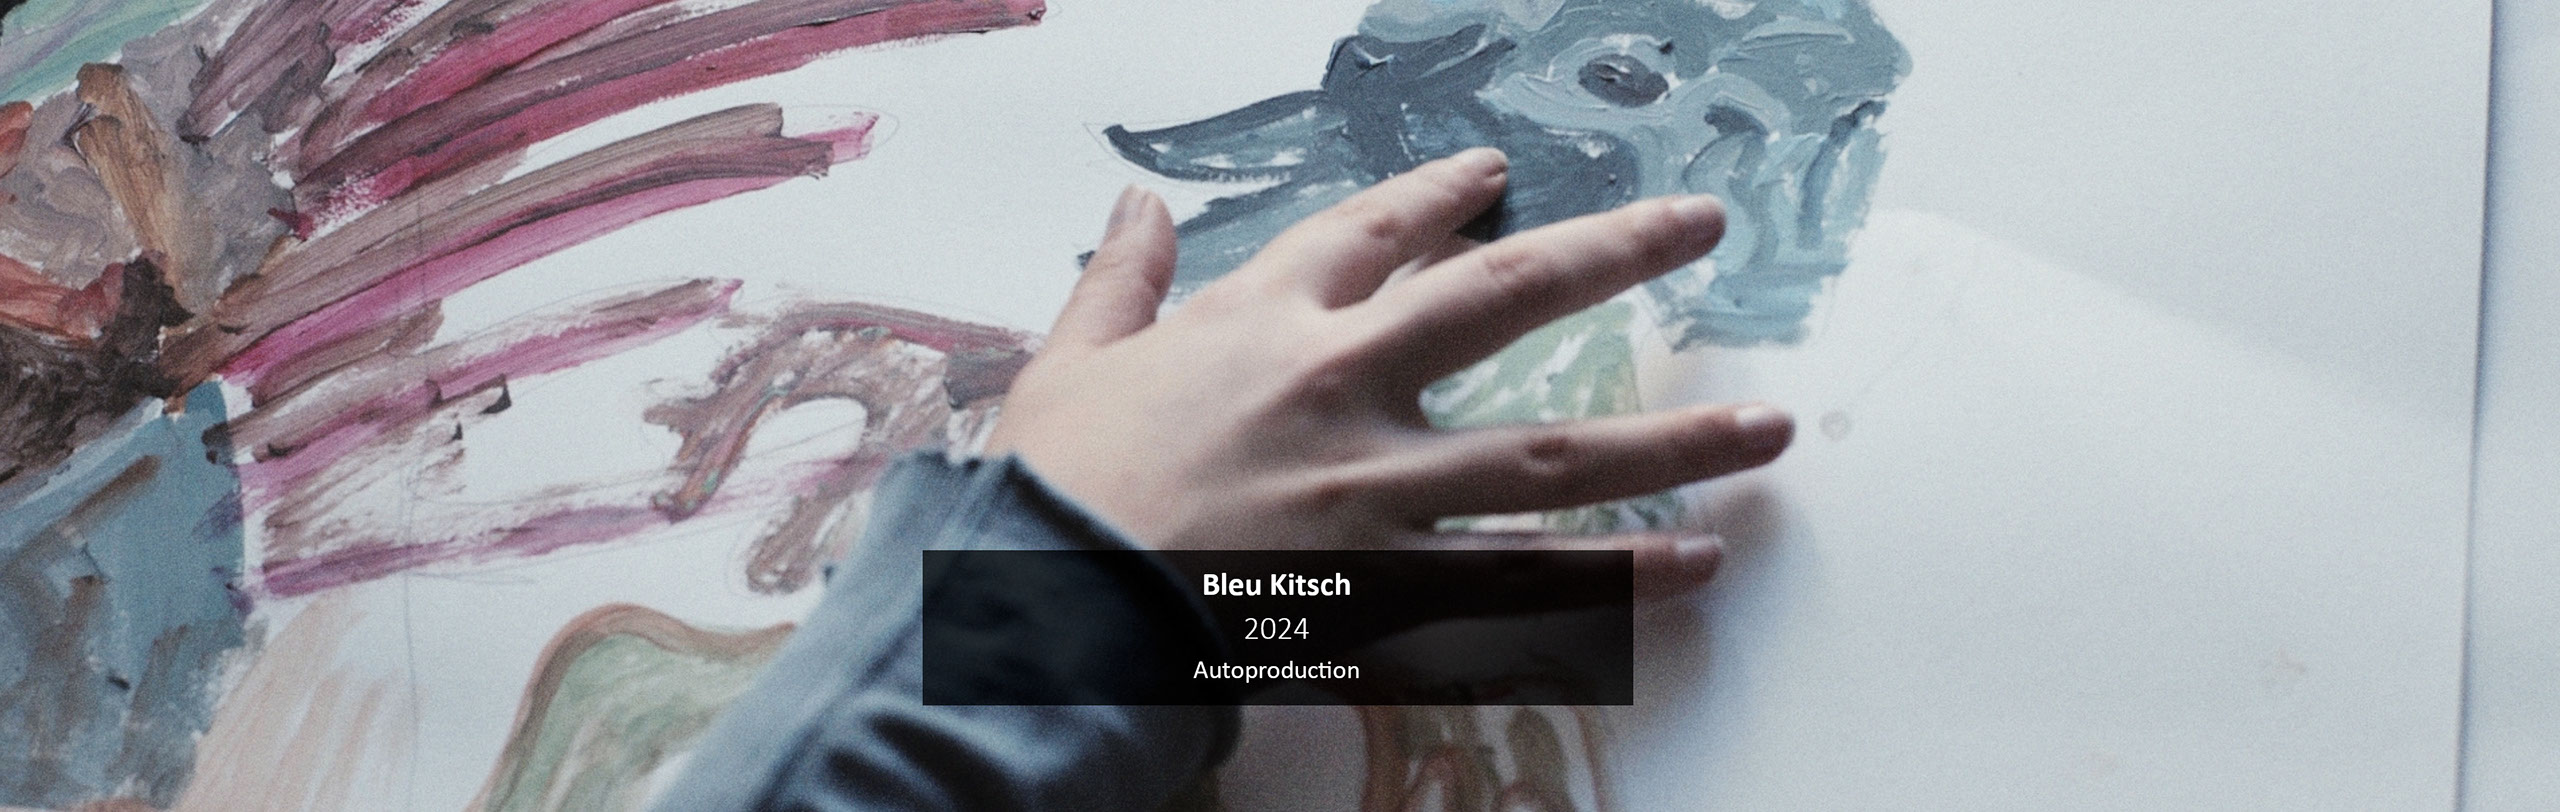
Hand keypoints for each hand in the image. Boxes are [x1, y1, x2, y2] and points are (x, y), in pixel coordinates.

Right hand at [986, 148, 1793, 598]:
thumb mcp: (1071, 360)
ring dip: (1670, 437)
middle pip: (1505, 298)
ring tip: (1766, 426)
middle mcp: (1344, 384)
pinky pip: (1527, 585)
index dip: (1441, 196)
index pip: (1374, 231)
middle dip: (1613, 252)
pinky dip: (1616, 580)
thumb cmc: (1046, 484)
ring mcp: (1379, 490)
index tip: (1495, 175)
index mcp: (1264, 320)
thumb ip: (1120, 278)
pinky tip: (1697, 564)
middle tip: (1701, 224)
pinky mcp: (1390, 590)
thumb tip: (1134, 202)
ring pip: (1554, 453)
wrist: (1040, 602)